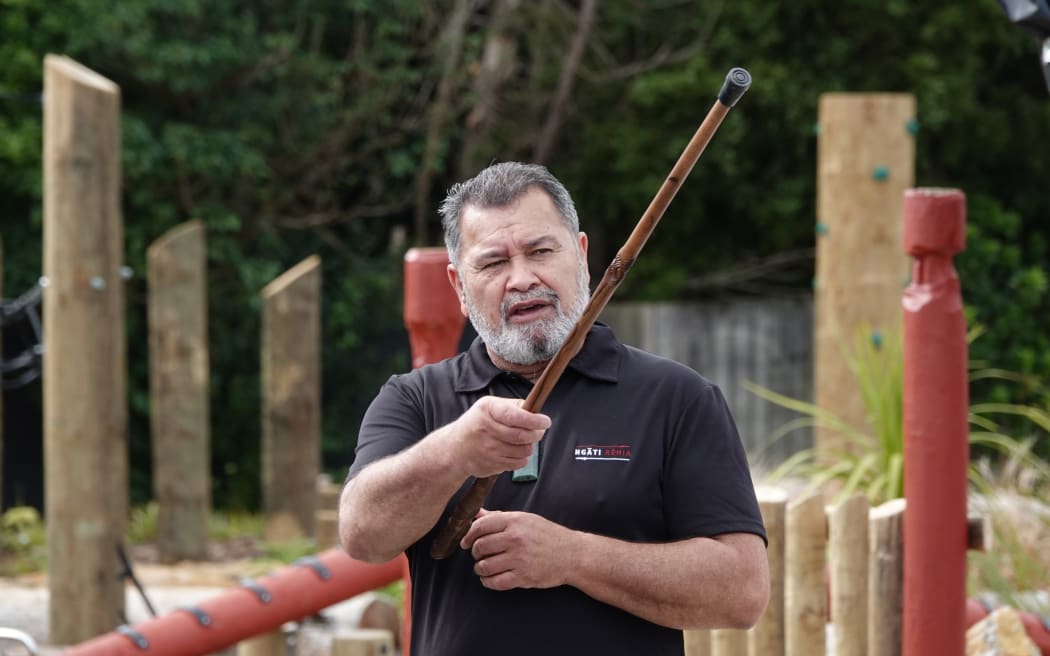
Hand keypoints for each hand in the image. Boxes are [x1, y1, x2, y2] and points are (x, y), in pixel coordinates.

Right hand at [445, 396, 549, 478]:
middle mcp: (486, 430)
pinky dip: (523, 457)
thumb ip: (512, 406)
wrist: (455, 448)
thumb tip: (535, 409)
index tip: (545, 421)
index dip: (534, 420)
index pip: (514, 416)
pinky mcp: (492, 465)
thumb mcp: (489, 406)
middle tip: (539, 430)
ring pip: (523, 450)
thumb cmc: (477, 424)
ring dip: (530, 445)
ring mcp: (488, 450)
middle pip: (522, 435)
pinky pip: (519, 463)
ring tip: (524, 440)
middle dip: (537, 433)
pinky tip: (516, 450)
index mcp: (487, 410)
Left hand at [460, 509, 576, 590]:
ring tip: (484, 567)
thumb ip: (498, 517)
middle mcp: (515, 538)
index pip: (480, 526)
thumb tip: (476, 513)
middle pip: (480, 546)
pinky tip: (490, 578)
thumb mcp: (524, 519)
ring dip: (480, 568)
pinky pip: (495, 582)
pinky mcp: (523, 577)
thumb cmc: (547, 535)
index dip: (468, 535)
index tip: (465, 541)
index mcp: (515, 521)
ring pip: (484, 566)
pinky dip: (488, 582)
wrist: (572, 555)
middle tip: (479, 554)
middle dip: (475, 552)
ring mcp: (519, 559)